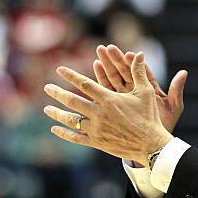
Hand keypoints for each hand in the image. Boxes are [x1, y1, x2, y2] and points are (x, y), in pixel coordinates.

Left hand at [43, 52, 172, 165]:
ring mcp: (96, 128)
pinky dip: (64, 133)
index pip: (85, 84)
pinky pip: (76, 137)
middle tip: (47, 88)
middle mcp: (99, 113)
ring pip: (71, 120)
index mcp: (109, 99)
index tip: (60, 69)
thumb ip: (139, 72)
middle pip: (72, 101)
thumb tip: (140, 53)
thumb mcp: (146, 92)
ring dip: (57, 113)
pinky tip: (55, 129)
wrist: (150, 144)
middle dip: (57, 93)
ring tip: (46, 108)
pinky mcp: (97, 141)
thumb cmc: (149, 116)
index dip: (71, 75)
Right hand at [92, 44, 186, 131]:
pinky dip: (101, 80)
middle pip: (125, 72)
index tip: (129, 54)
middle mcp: (136, 91)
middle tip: (107, 48)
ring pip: (114, 79)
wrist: (153, 143)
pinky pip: (106, 91)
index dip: (135, 63)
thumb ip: (176, 89)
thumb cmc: (165, 124)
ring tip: (99, 53)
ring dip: (106, 66)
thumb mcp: (174, 107)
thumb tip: (184, 72)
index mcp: (150, 89)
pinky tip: (95, 69)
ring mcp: (125, 98)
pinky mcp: (115, 106)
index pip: (141, 72)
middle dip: (116, 60)